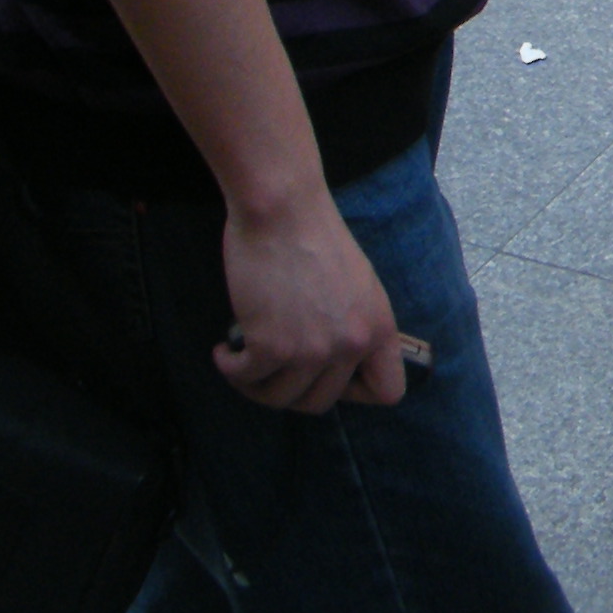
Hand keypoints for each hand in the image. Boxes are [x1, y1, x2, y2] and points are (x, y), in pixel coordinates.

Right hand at [217, 189, 406, 413]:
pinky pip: (247, 379)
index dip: (354, 393)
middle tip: (272, 368)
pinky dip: (230, 368)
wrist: (283, 209)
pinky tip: (225, 352)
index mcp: (380, 327)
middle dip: (292, 390)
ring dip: (256, 384)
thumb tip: (336, 364)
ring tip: (244, 361)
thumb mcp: (358, 285)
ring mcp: (312, 349)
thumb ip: (354, 325)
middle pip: (320, 403)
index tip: (326, 377)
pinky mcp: (272, 345)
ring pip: (280, 399)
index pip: (387, 392)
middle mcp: (351, 344)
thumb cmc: (313, 237)